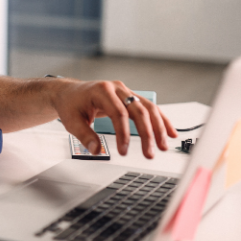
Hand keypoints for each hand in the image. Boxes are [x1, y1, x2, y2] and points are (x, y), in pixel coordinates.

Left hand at [52, 79, 177, 158]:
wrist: (70, 93)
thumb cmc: (71, 104)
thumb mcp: (71, 121)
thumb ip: (84, 136)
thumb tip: (97, 151)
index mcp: (102, 91)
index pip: (118, 113)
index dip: (123, 133)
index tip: (123, 150)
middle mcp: (117, 88)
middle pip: (138, 110)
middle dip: (147, 133)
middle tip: (149, 152)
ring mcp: (125, 91)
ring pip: (148, 107)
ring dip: (158, 127)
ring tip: (163, 146)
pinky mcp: (130, 97)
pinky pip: (149, 107)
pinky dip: (160, 120)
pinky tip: (170, 132)